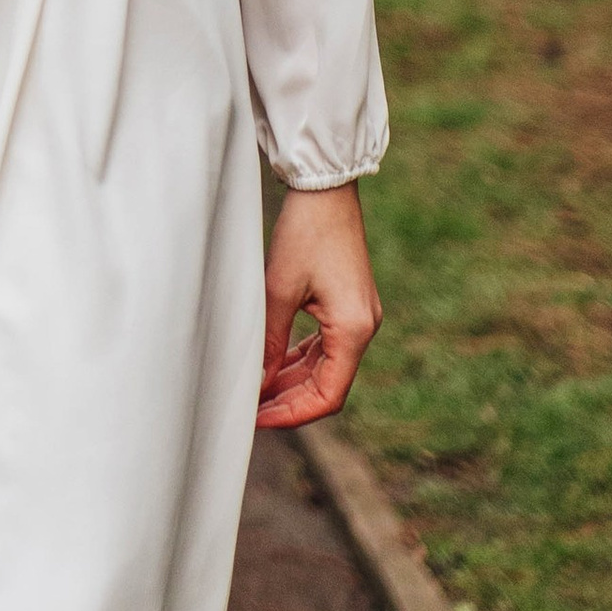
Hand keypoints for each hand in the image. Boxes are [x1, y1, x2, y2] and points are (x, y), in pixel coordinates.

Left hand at [257, 182, 381, 430]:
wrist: (325, 188)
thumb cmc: (305, 232)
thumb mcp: (279, 289)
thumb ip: (270, 340)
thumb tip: (258, 383)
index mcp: (354, 330)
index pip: (328, 395)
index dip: (293, 415)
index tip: (258, 421)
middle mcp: (362, 328)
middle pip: (328, 385)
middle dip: (289, 402)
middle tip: (249, 411)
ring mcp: (357, 317)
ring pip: (324, 367)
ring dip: (292, 382)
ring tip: (254, 392)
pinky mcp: (347, 304)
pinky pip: (324, 345)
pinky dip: (299, 359)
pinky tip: (272, 365)